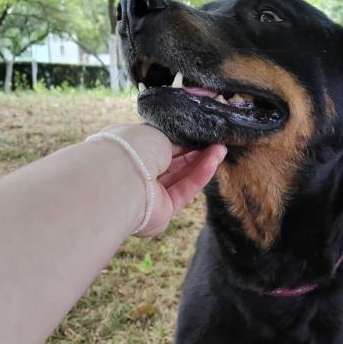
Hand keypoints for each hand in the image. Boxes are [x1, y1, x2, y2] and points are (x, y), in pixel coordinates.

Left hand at [90, 123, 226, 236]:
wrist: (121, 181)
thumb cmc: (131, 149)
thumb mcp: (156, 132)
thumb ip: (174, 138)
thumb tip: (187, 141)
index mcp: (130, 150)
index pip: (159, 144)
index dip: (180, 139)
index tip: (199, 133)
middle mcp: (139, 172)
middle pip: (172, 162)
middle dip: (195, 151)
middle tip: (216, 141)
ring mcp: (150, 193)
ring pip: (181, 176)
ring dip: (201, 162)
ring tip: (221, 149)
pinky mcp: (163, 210)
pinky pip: (184, 190)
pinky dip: (199, 176)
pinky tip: (214, 162)